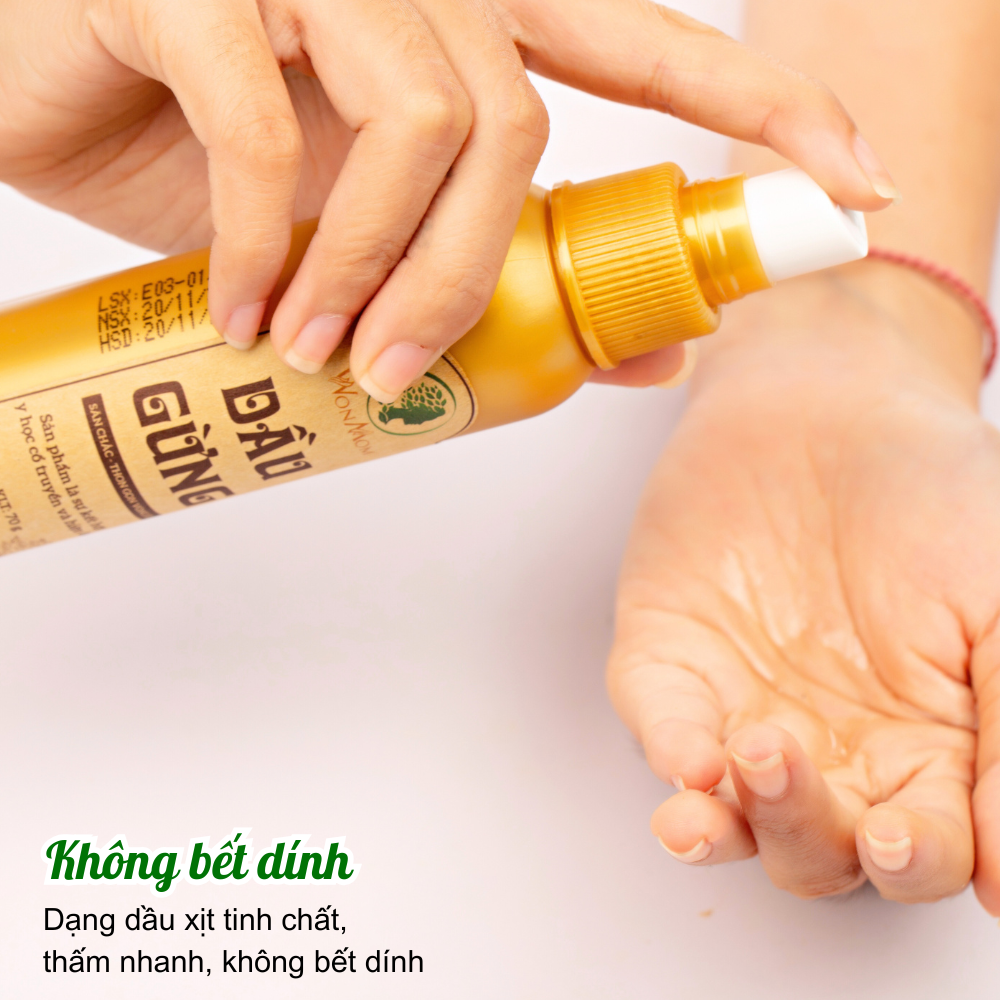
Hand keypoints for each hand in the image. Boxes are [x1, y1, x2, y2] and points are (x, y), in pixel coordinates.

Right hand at [0, 0, 893, 401]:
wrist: (34, 88)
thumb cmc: (199, 153)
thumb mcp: (364, 229)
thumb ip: (502, 272)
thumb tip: (653, 352)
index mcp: (466, 23)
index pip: (650, 48)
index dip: (761, 104)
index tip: (853, 175)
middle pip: (514, 123)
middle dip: (472, 278)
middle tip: (403, 375)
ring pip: (417, 124)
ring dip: (373, 272)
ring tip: (316, 353)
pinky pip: (267, 129)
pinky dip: (265, 242)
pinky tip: (238, 306)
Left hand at [607, 265, 999, 908]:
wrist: (827, 403)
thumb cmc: (931, 491)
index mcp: (923, 747)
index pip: (923, 848)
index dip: (917, 861)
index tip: (908, 839)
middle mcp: (831, 748)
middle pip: (821, 849)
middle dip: (818, 837)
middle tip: (829, 798)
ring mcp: (744, 709)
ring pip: (736, 814)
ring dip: (740, 817)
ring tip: (755, 763)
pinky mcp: (672, 665)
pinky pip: (664, 729)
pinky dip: (674, 751)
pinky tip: (692, 760)